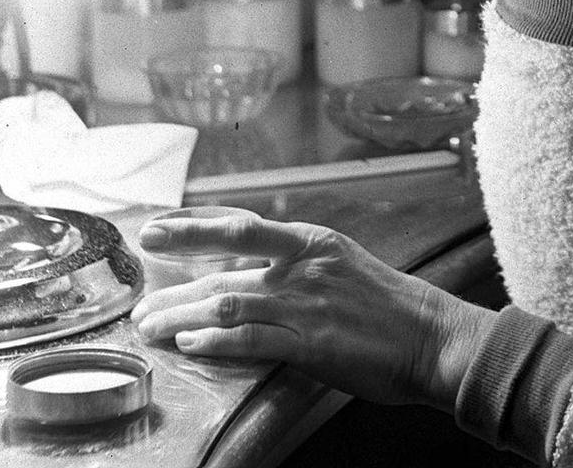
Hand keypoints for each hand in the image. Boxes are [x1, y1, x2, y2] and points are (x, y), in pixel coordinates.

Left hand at [130, 212, 492, 408]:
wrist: (432, 338)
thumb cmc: (389, 306)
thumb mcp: (343, 266)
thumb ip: (297, 267)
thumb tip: (248, 275)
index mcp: (313, 240)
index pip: (240, 227)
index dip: (192, 229)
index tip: (155, 231)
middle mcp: (306, 265)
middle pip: (224, 267)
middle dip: (175, 287)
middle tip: (139, 303)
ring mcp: (309, 303)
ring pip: (229, 302)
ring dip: (183, 316)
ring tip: (152, 328)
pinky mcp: (313, 342)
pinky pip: (253, 338)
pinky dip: (217, 340)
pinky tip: (193, 344)